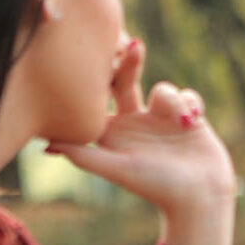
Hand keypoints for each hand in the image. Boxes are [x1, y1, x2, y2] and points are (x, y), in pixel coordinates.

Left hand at [46, 39, 235, 244]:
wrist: (200, 198)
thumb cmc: (157, 186)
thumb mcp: (118, 169)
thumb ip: (84, 155)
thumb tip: (45, 145)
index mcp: (113, 132)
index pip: (99, 95)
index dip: (99, 74)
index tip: (102, 56)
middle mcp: (135, 122)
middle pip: (127, 81)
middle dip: (131, 62)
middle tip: (134, 46)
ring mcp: (162, 120)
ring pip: (162, 88)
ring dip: (172, 99)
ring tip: (182, 122)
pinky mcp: (188, 118)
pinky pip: (186, 95)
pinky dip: (190, 103)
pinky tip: (194, 120)